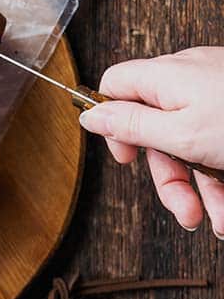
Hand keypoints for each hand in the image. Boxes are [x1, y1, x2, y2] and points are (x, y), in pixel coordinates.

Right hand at [78, 47, 223, 237]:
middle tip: (182, 209)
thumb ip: (129, 125)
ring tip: (217, 221)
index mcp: (167, 77)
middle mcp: (189, 82)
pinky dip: (221, 179)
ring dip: (199, 189)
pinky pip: (217, 146)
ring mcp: (217, 97)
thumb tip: (88, 115)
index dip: (110, 120)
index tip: (125, 157)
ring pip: (189, 145)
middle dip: (168, 176)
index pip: (115, 85)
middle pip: (155, 128)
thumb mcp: (179, 134)